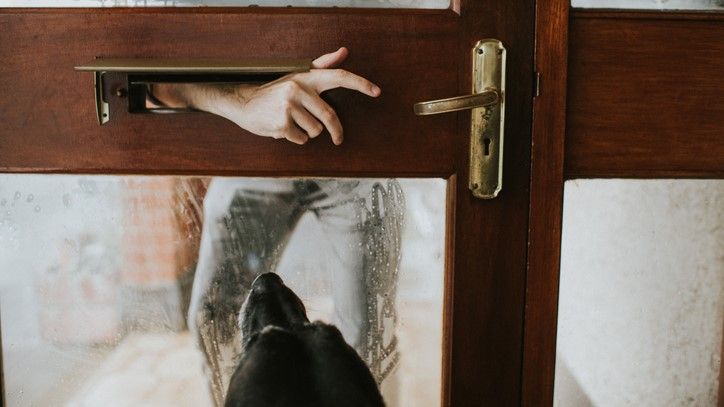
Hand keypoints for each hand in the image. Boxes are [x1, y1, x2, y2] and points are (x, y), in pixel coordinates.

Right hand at [152, 47, 380, 144]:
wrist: (243, 103)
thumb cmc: (274, 92)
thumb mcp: (297, 76)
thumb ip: (322, 65)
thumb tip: (344, 51)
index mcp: (306, 77)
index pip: (339, 77)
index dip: (360, 84)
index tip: (376, 91)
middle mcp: (299, 89)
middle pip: (329, 116)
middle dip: (336, 131)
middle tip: (338, 139)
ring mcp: (290, 106)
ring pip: (315, 130)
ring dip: (308, 133)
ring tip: (293, 124)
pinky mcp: (282, 123)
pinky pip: (301, 139)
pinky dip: (296, 138)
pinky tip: (283, 128)